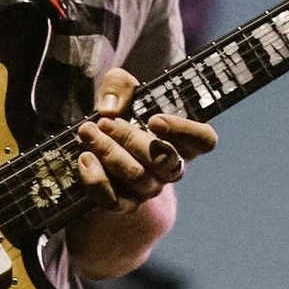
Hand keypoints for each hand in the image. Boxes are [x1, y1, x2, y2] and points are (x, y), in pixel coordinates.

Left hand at [74, 69, 216, 207]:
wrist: (96, 141)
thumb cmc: (120, 110)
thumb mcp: (120, 88)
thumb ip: (119, 85)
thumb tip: (109, 109)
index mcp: (182, 139)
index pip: (204, 140)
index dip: (185, 131)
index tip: (154, 119)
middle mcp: (170, 167)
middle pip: (164, 160)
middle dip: (130, 138)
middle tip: (104, 122)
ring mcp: (149, 188)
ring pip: (137, 177)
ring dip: (110, 153)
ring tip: (87, 133)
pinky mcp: (123, 203)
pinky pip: (114, 200)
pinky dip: (97, 180)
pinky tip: (85, 158)